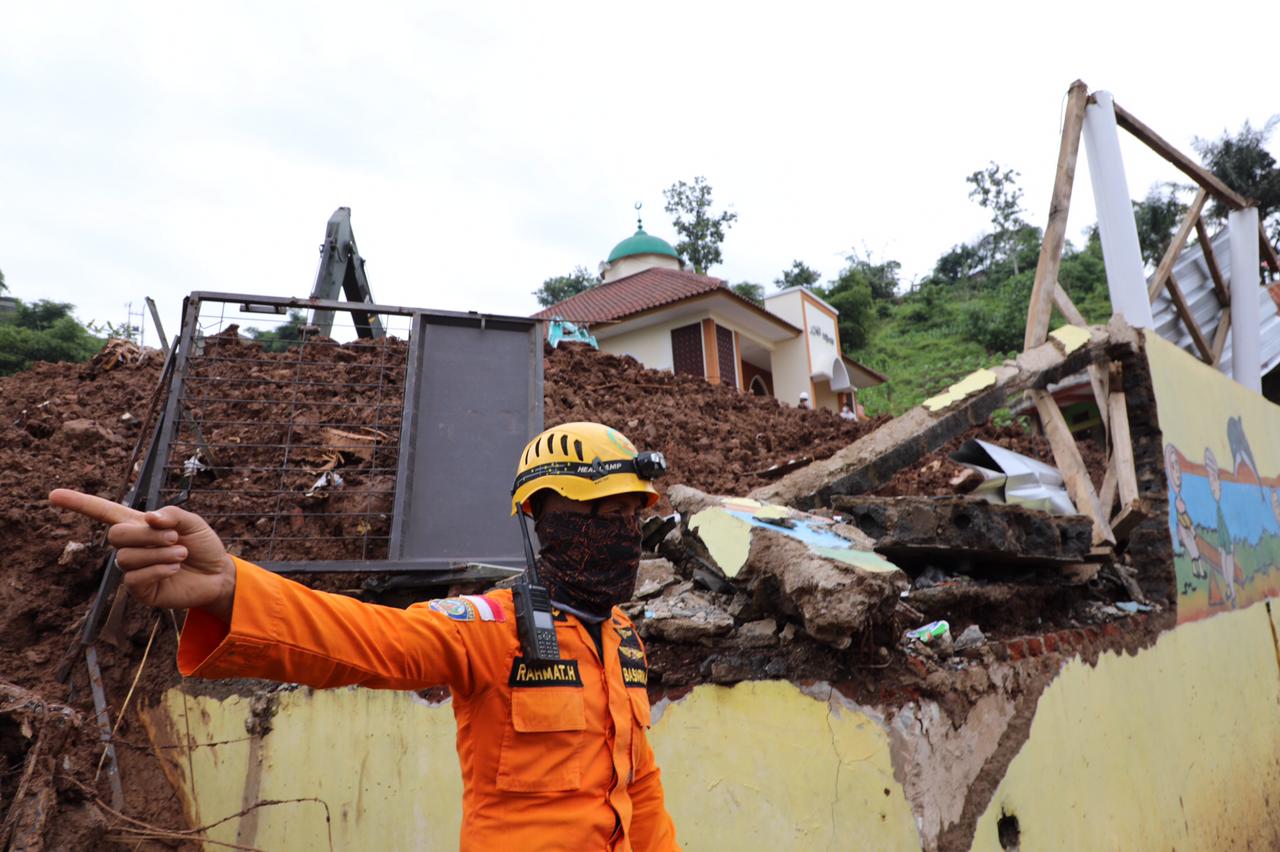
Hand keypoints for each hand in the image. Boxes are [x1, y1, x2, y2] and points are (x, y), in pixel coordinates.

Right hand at [49, 489, 236, 622]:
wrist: (218, 574)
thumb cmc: (203, 545)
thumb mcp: (193, 522)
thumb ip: (172, 514)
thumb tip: (149, 518)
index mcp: (139, 525)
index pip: (103, 512)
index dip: (79, 503)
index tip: (52, 494)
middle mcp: (132, 546)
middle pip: (115, 535)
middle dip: (145, 535)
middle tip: (174, 537)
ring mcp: (133, 569)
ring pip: (126, 557)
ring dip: (158, 553)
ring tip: (181, 554)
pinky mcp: (140, 590)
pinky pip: (134, 578)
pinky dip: (158, 570)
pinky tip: (174, 568)